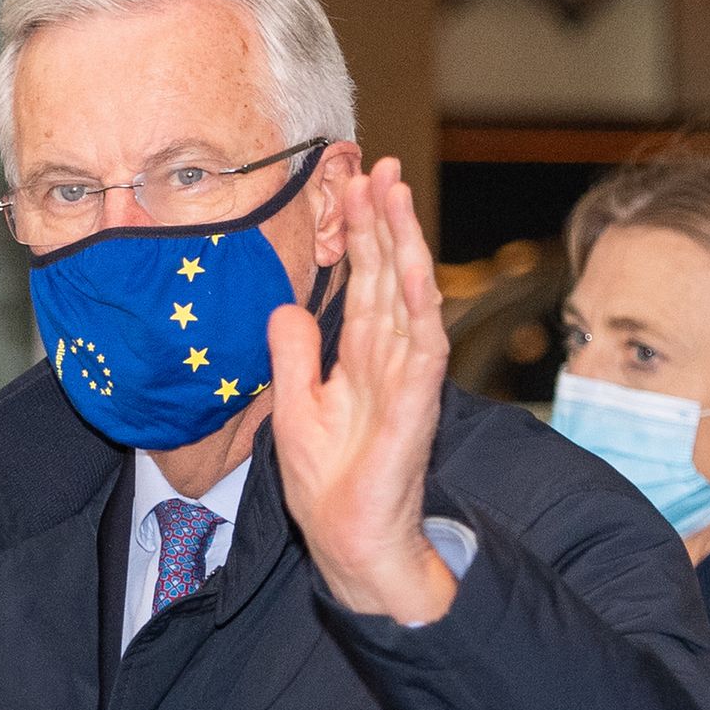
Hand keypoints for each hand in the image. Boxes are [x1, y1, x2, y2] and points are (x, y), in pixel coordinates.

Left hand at [268, 158, 456, 622]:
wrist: (349, 542)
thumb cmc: (328, 485)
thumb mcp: (295, 405)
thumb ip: (294, 355)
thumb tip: (287, 307)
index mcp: (361, 359)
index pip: (365, 282)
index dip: (362, 234)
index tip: (354, 183)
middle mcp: (389, 360)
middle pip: (389, 276)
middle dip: (386, 221)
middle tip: (381, 167)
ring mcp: (407, 380)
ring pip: (410, 298)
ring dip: (404, 245)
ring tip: (396, 195)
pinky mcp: (416, 406)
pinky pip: (423, 348)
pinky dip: (419, 307)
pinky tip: (413, 270)